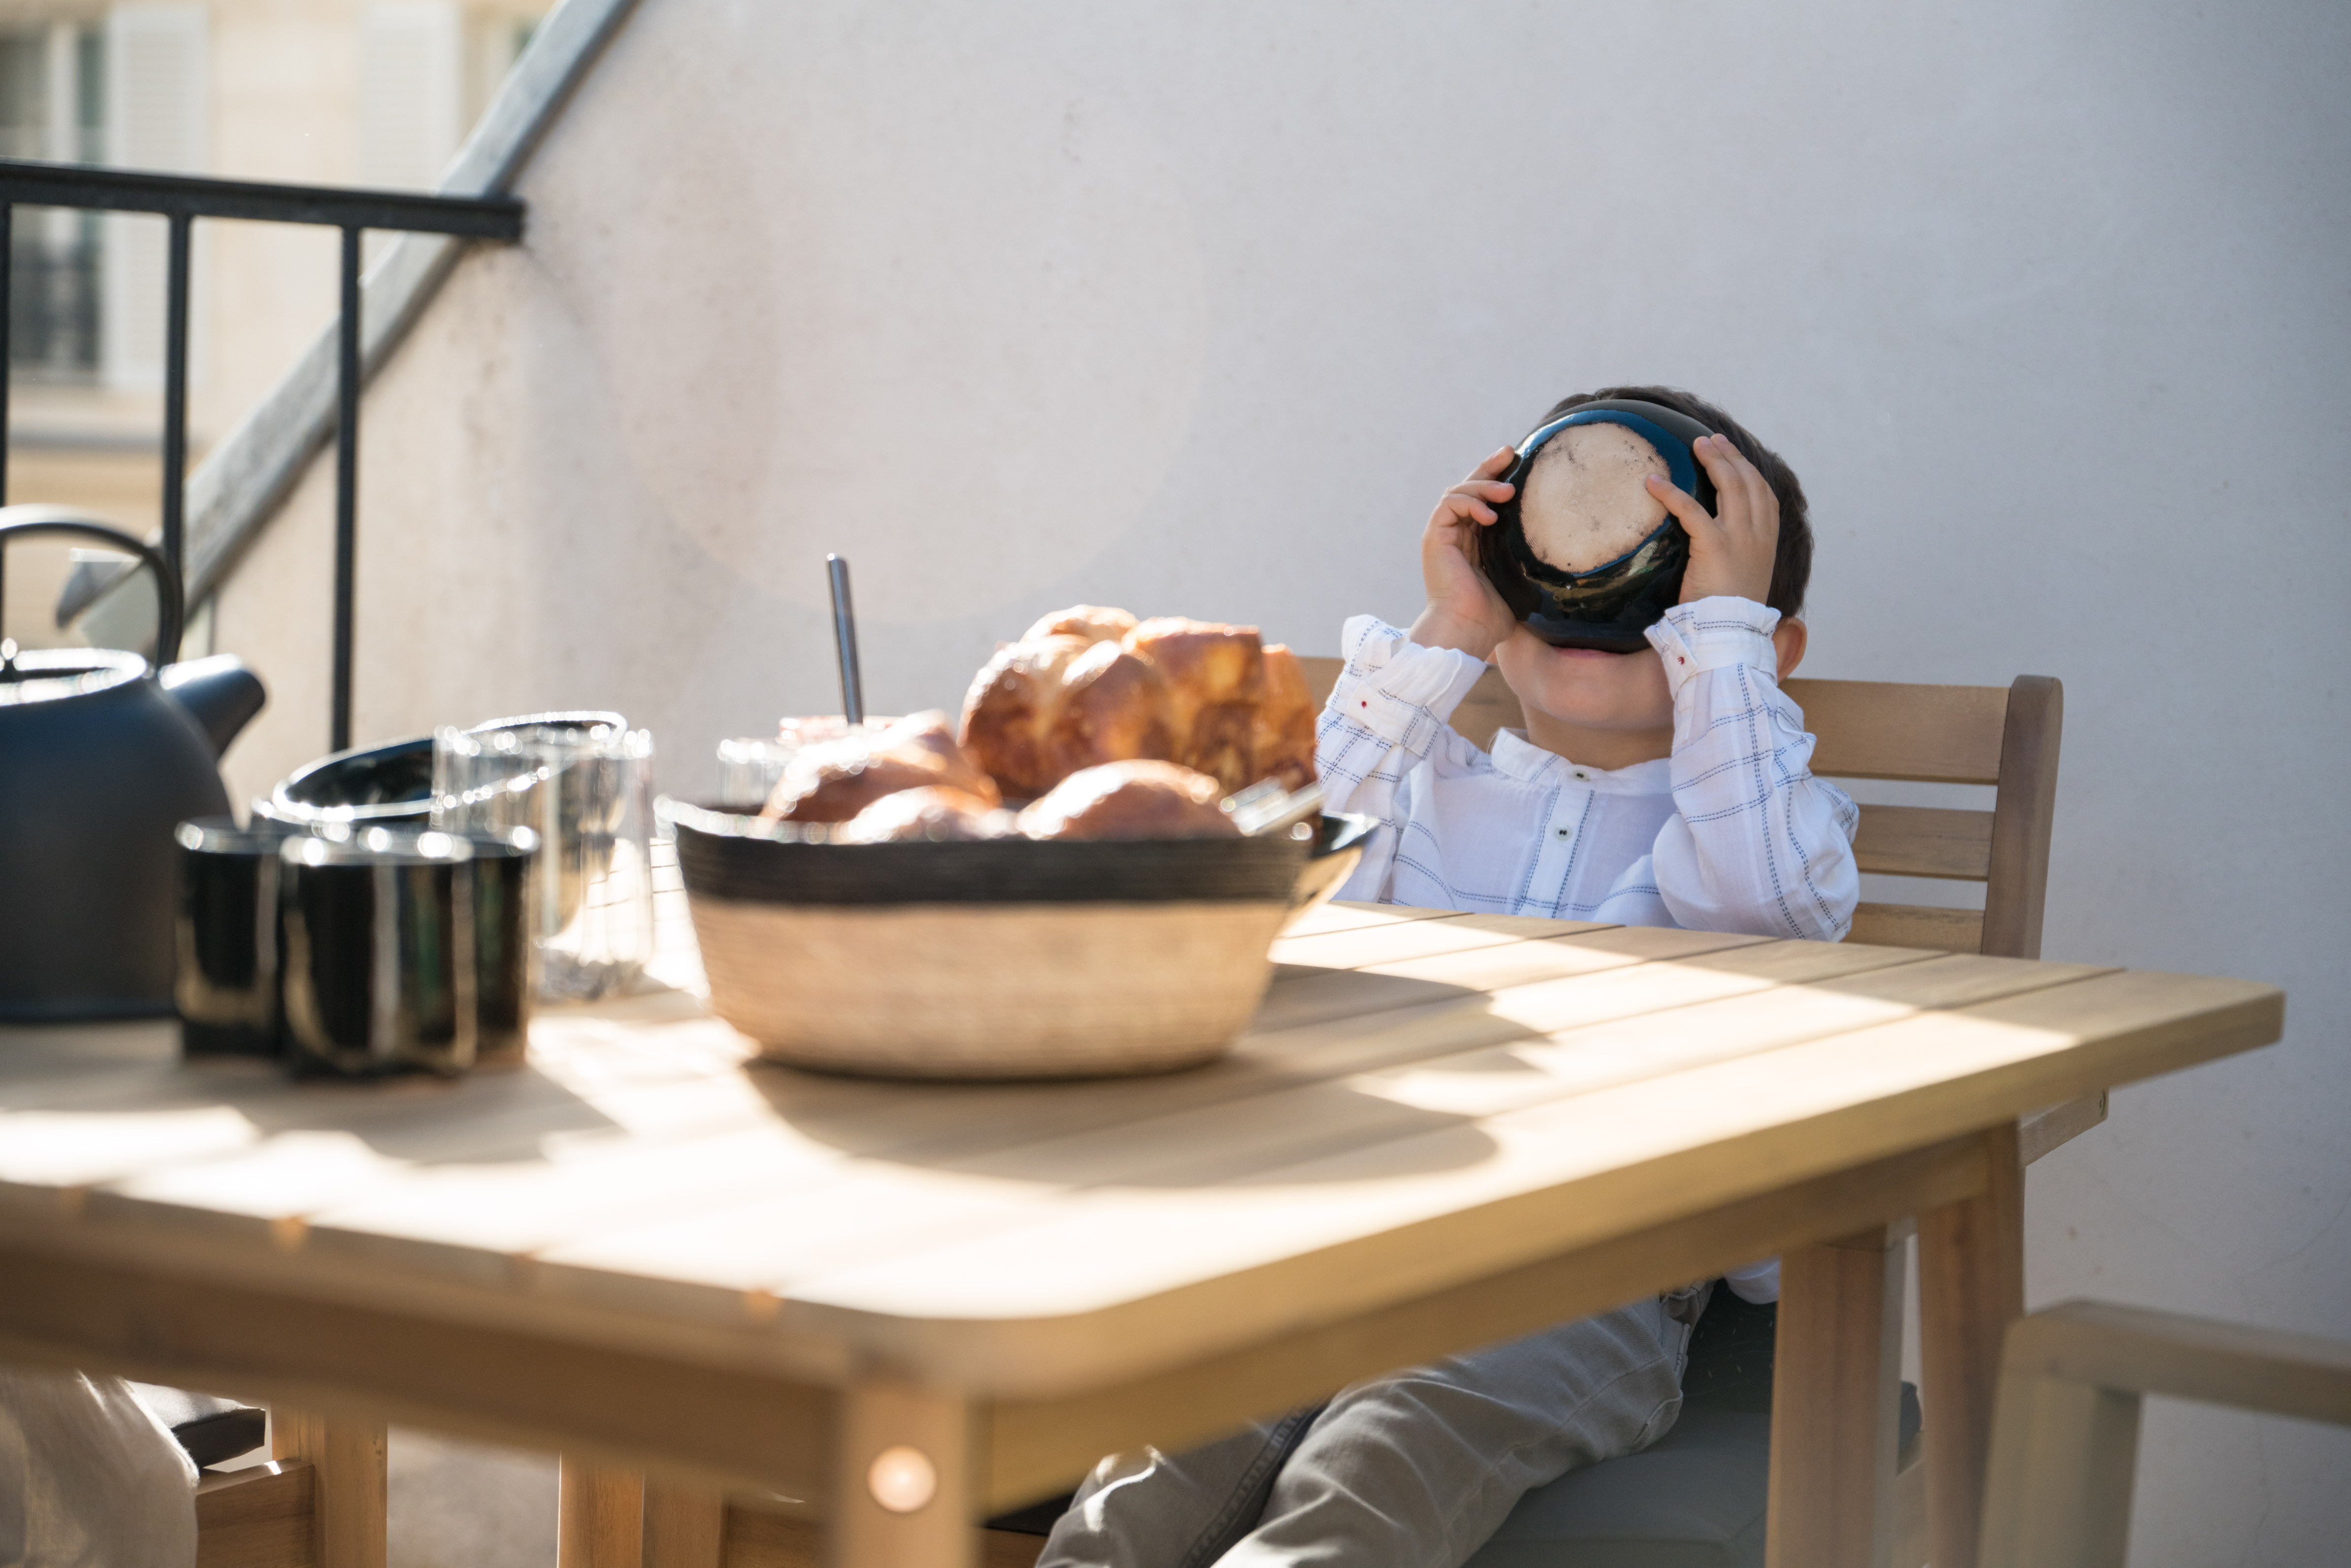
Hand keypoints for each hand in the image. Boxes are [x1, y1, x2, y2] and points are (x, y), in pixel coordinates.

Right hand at [1409, 445, 1521, 660]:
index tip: (1519, 464)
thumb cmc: (1493, 615)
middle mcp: (1457, 534)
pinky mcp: (1435, 538)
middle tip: (1510, 453)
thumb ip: (1527, 559)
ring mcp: (1443, 535)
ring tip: (1507, 492)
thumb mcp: (1519, 579)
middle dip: (1489, 467)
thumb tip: (1565, 550)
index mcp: (1474, 542)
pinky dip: (1469, 503)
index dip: (1498, 479)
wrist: (1467, 629)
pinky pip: (1448, 505)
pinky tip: (1489, 515)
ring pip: (1458, 491)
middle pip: (1469, 487)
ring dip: (1483, 485)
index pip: (1484, 501)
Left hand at [1650, 433, 1778, 605]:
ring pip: (1729, 486)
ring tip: (1695, 445)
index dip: (1748, 470)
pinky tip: (1653, 482)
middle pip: (1748, 482)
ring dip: (1712, 461)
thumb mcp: (1743, 579)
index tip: (1731, 453)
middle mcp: (1758, 535)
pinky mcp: (1714, 546)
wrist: (1731, 633)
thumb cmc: (1731, 613)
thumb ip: (1738, 557)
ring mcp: (1739, 538)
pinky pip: (1691, 510)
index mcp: (1768, 542)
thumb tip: (1721, 551)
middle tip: (1709, 440)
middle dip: (1729, 456)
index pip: (1764, 495)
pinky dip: (1671, 493)